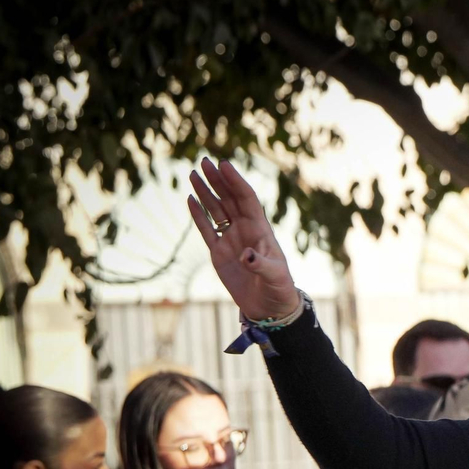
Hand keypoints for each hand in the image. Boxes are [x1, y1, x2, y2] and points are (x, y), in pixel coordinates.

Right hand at [187, 158, 300, 320]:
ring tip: (193, 173)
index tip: (224, 165)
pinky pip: (206, 229)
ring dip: (205, 192)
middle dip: (217, 180)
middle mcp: (245, 230)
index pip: (246, 199)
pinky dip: (198, 214)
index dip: (235, 181)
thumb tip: (247, 256)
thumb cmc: (278, 288)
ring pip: (216, 210)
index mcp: (260, 229)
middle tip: (204, 160)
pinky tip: (190, 198)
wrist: (269, 307)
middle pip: (229, 198)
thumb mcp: (275, 276)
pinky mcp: (219, 253)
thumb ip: (261, 264)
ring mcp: (231, 239)